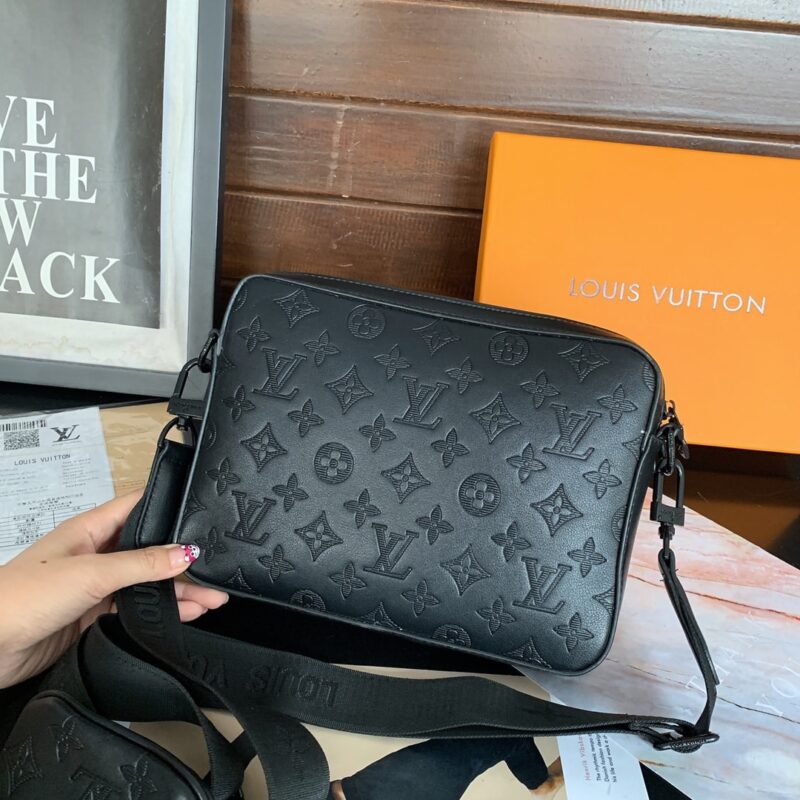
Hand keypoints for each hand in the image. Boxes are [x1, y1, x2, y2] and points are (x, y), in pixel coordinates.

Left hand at [0, 490, 227, 688]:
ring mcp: (93, 586)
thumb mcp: (92, 573)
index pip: (138, 507)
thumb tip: (185, 553)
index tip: (201, 510)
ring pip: (145, 583)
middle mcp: (94, 554)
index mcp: (90, 529)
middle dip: (182, 558)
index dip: (168, 506)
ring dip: (177, 590)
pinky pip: (135, 609)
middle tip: (216, 566)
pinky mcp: (91, 616)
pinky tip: (185, 615)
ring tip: (213, 597)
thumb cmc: (23, 596)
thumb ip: (142, 564)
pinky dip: (161, 612)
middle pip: (148, 550)